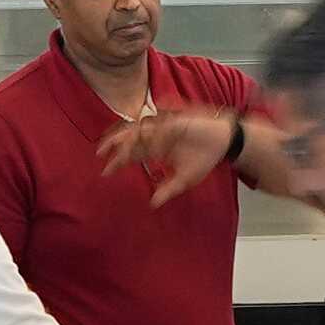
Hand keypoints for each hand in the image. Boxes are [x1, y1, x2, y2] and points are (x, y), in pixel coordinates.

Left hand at [114, 103, 244, 202]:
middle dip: (115, 143)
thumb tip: (153, 204)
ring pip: (141, 128)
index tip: (106, 173)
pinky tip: (147, 138)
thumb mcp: (184, 179)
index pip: (131, 154)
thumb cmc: (204, 158)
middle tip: (101, 152)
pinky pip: (162, 125)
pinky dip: (154, 131)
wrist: (223, 144)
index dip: (118, 161)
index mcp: (156, 148)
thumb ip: (168, 190)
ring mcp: (166, 127)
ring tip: (121, 148)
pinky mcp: (178, 120)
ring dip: (130, 137)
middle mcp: (157, 136)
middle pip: (130, 137)